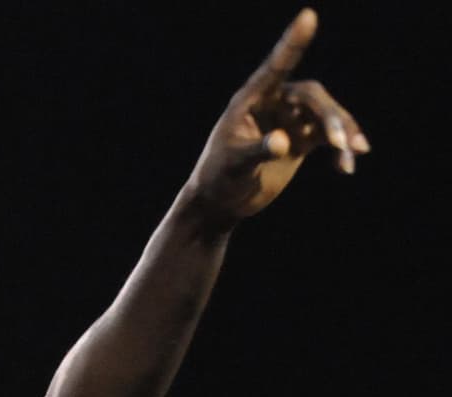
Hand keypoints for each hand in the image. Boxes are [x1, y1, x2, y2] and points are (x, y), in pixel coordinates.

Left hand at [187, 9, 368, 225]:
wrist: (221, 203)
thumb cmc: (218, 179)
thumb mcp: (233, 166)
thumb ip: (256, 152)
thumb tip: (282, 142)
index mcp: (250, 100)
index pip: (275, 68)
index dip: (292, 43)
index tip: (308, 17)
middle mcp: (273, 104)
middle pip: (312, 96)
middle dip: (329, 116)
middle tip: (338, 141)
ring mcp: (289, 120)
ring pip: (325, 114)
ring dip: (342, 131)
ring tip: (354, 152)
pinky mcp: (300, 140)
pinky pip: (328, 136)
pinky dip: (340, 148)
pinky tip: (347, 165)